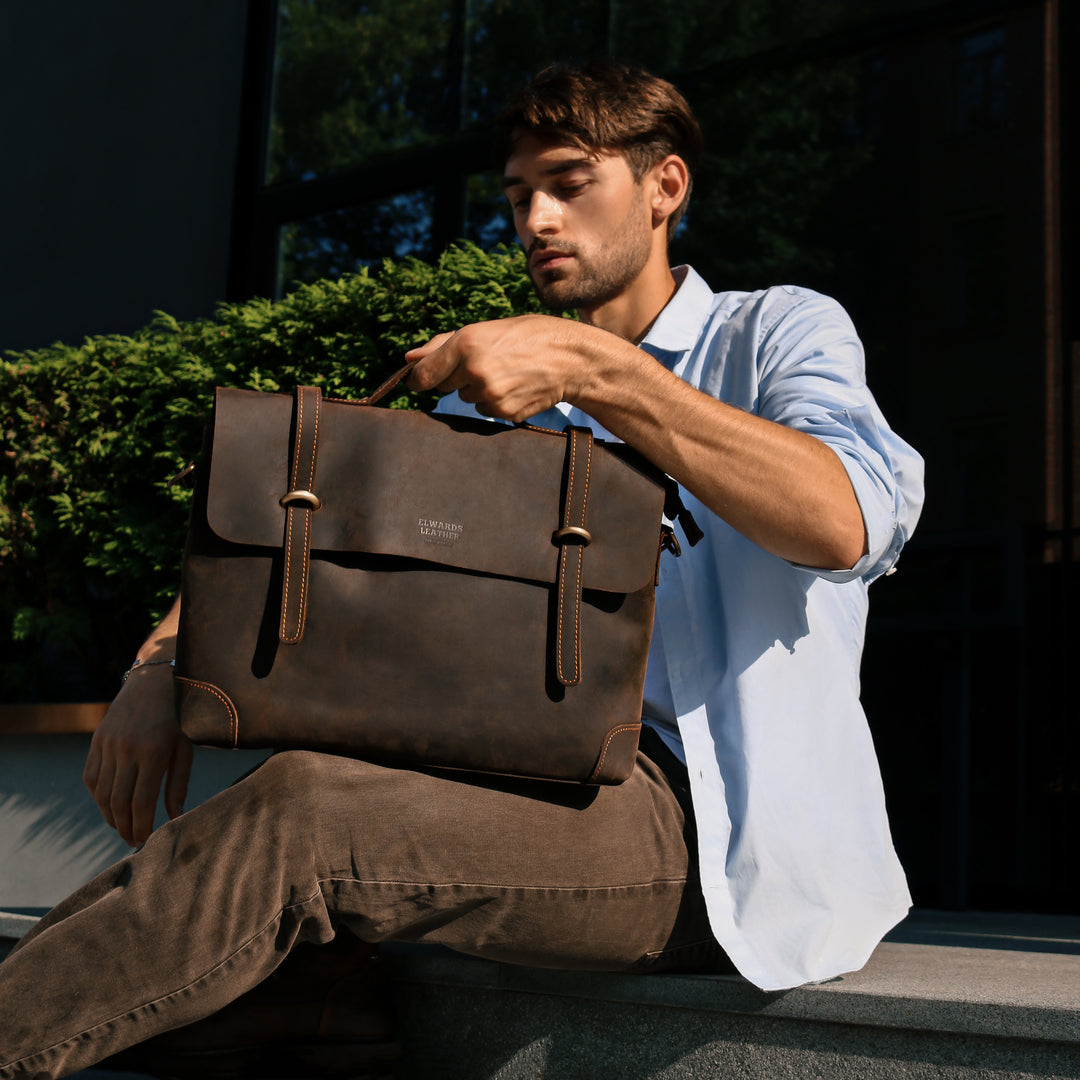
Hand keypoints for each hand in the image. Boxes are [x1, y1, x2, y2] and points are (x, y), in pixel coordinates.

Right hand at [83, 663, 192, 846]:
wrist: (154, 680)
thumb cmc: (179, 717)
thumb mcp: (186, 747)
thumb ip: (179, 784)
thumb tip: (175, 818)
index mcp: (154, 752)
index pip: (142, 801)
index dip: (142, 826)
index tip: (145, 841)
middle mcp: (127, 749)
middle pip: (118, 802)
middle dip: (125, 827)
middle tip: (133, 841)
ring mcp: (108, 744)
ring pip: (101, 793)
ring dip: (110, 816)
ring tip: (122, 826)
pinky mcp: (97, 740)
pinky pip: (91, 777)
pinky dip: (97, 797)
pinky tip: (110, 806)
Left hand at [405, 315, 586, 422]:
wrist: (571, 359)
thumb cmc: (528, 336)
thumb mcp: (486, 328)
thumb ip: (442, 344)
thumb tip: (408, 358)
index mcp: (466, 344)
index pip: (423, 375)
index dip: (419, 378)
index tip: (420, 379)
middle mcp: (474, 371)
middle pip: (444, 387)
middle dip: (457, 377)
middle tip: (485, 362)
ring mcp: (490, 395)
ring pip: (467, 399)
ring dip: (478, 390)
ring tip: (506, 372)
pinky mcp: (504, 413)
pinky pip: (486, 411)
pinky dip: (495, 402)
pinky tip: (515, 386)